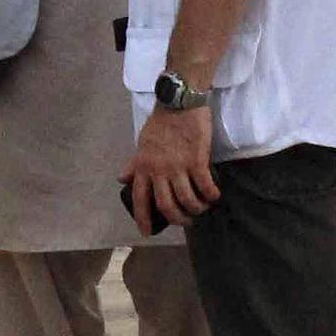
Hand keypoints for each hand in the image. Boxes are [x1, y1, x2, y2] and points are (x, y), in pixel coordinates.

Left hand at [125, 103, 218, 229]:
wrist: (179, 103)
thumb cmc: (160, 122)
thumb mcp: (142, 143)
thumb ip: (134, 163)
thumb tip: (121, 179)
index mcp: (143, 167)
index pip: (140, 199)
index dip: (142, 218)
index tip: (146, 232)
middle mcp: (158, 170)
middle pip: (166, 205)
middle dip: (177, 219)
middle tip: (186, 222)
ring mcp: (178, 166)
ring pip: (186, 199)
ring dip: (196, 209)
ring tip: (202, 208)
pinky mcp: (196, 160)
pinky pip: (204, 185)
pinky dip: (210, 195)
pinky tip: (214, 196)